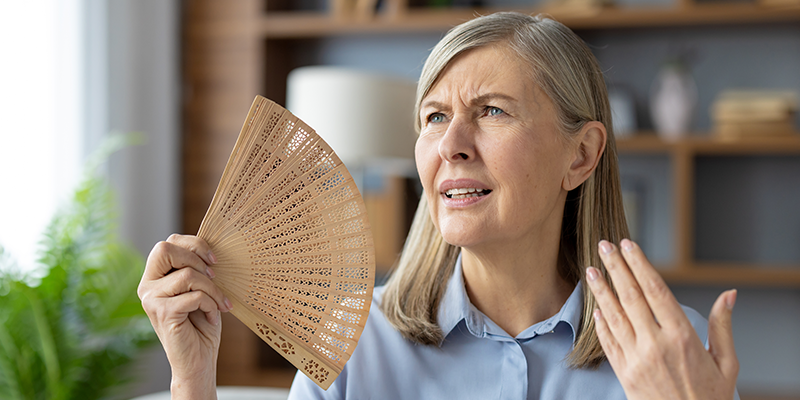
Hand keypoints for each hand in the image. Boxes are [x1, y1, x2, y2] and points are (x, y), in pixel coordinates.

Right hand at [137, 234, 232, 399]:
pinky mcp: (162, 313)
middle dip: (197, 258)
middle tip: (214, 276)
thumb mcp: (201, 290)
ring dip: (213, 288)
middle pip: (166, 248)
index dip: (194, 244)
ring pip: (188, 274)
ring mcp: (152, 300)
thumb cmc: (201, 324)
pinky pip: (195, 296)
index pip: (169, 242)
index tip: (214, 260)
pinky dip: (211, 304)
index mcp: (155, 277)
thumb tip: (212, 249)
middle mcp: (147, 286)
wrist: (198, 361)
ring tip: (219, 303)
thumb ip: (197, 269)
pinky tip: (212, 315)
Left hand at [585, 239, 738, 399]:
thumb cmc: (710, 398)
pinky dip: (599, 322)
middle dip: (615, 268)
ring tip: (590, 270)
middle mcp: (655, 344)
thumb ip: (723, 326)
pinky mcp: (623, 372)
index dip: (639, 264)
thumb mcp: (726, 363)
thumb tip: (729, 294)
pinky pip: (608, 341)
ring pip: (613, 316)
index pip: (655, 290)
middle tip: (603, 245)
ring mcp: (636, 358)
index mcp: (682, 336)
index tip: (628, 245)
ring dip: (600, 290)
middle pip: (630, 296)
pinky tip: (595, 307)